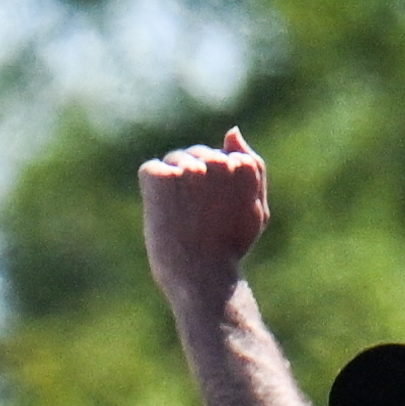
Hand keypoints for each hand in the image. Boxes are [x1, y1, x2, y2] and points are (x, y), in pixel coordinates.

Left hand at [141, 131, 273, 301]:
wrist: (202, 274)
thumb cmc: (229, 247)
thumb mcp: (254, 208)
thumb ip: (250, 167)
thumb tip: (231, 131)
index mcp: (245, 166)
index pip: (218, 157)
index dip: (210, 187)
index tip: (213, 214)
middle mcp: (220, 161)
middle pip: (195, 155)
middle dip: (189, 181)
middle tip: (195, 219)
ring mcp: (190, 168)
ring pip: (173, 160)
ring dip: (171, 184)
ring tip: (181, 217)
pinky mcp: (163, 177)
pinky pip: (150, 170)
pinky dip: (151, 191)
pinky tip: (163, 213)